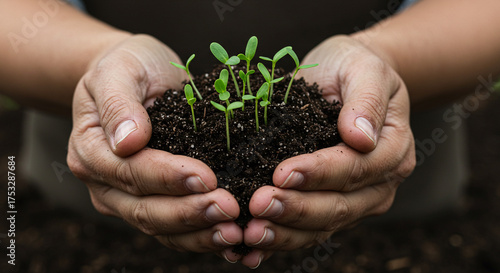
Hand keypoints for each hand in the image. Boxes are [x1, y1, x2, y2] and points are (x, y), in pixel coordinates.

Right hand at [67, 34, 241, 258]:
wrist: (135, 74)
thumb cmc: (127, 66)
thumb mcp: (118, 69)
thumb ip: (119, 103)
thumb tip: (129, 141)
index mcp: (92, 150)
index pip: (130, 172)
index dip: (168, 177)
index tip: (206, 176)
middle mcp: (105, 181)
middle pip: (145, 208)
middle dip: (189, 212)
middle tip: (229, 209)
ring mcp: (126, 197)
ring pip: (160, 227)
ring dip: (198, 233)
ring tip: (233, 231)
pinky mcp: (151, 201)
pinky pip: (173, 229)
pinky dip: (200, 237)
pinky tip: (229, 239)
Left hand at [240, 35, 415, 267]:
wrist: (348, 77)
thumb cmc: (355, 68)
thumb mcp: (365, 68)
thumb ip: (366, 99)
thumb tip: (360, 137)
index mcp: (392, 149)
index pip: (355, 168)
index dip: (319, 173)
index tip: (282, 172)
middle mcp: (378, 182)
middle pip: (340, 205)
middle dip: (297, 208)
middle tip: (258, 205)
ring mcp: (357, 199)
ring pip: (323, 226)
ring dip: (286, 232)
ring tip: (252, 233)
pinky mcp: (332, 205)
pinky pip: (309, 229)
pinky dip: (282, 239)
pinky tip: (253, 248)